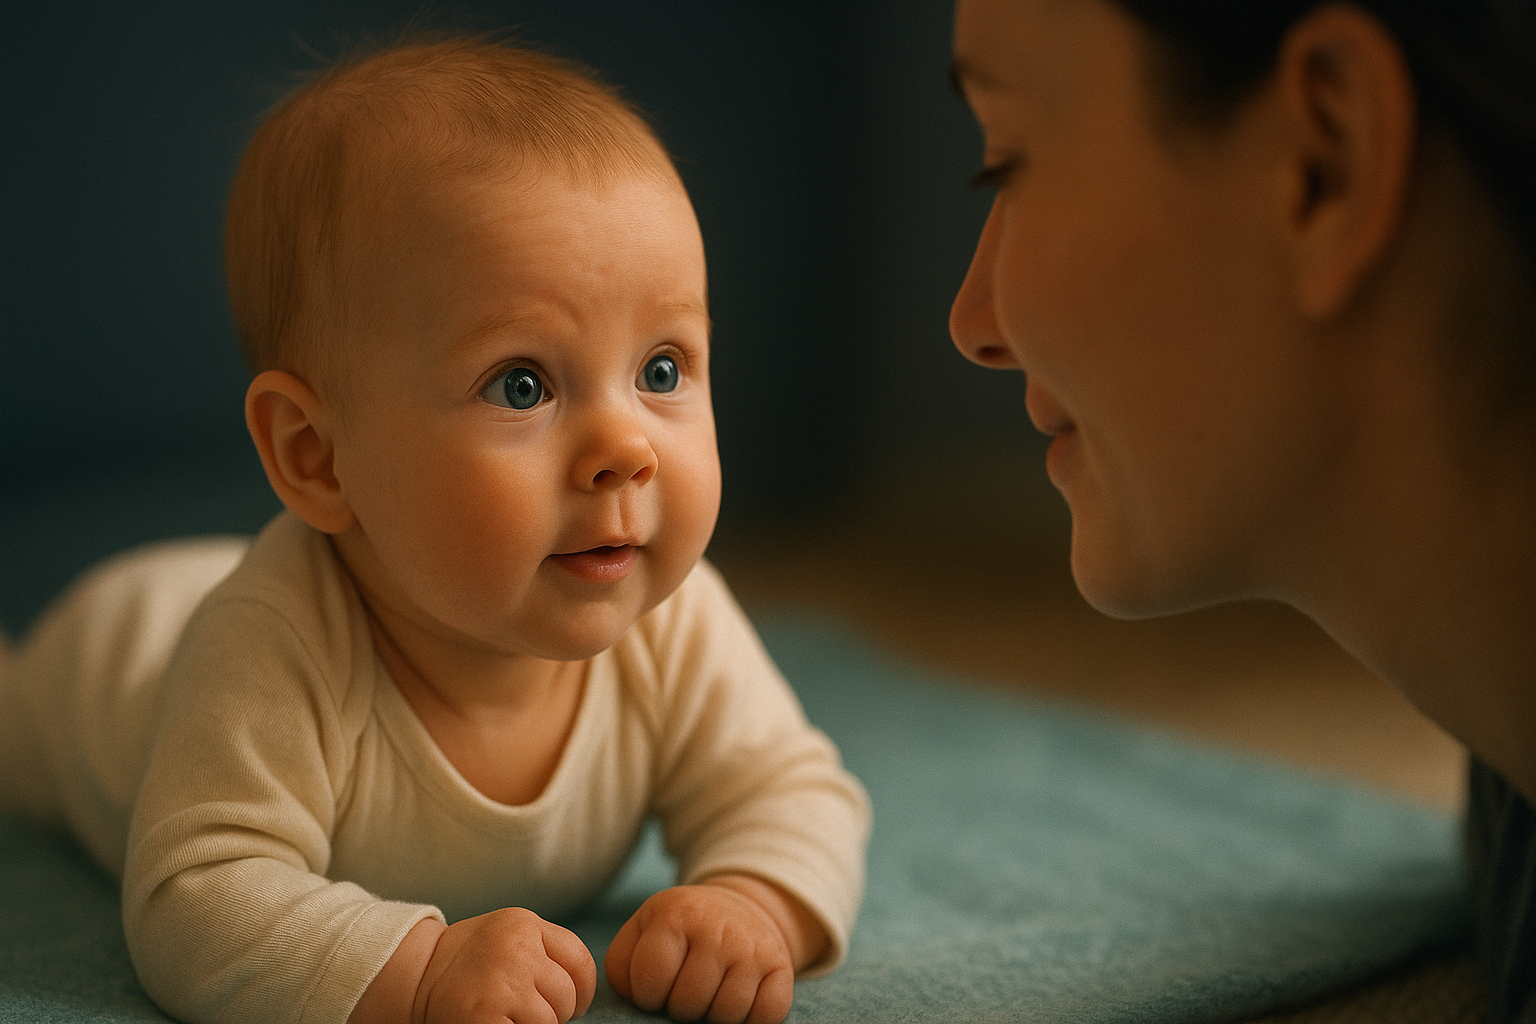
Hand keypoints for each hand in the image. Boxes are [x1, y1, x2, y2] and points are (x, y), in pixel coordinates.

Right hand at [413, 908, 595, 1023]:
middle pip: (567, 996)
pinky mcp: (487, 1017)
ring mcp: (503, 983)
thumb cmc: (468, 963)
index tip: (566, 1003)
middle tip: (521, 1011)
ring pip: (551, 1021)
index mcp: (524, 924)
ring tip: (507, 1017)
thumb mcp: (508, 937)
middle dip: (553, 1012)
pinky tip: (498, 1023)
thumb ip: (544, 951)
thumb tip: (581, 994)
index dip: (579, 991)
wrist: (414, 976)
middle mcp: (517, 948)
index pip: (581, 963)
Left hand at [604, 877, 819, 1023]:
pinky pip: (766, 1016)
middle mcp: (717, 925)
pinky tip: (738, 1000)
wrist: (733, 911)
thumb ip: (621, 967)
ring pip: (726, 1014)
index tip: (655, 986)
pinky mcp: (781, 965)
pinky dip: (750, 1021)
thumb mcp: (641, 934)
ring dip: (713, 1016)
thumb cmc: (676, 934)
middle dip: (680, 1007)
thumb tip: (636, 1001)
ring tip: (709, 995)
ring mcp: (752, 945)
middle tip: (685, 990)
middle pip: (688, 1002)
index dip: (647, 996)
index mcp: (675, 913)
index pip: (650, 981)